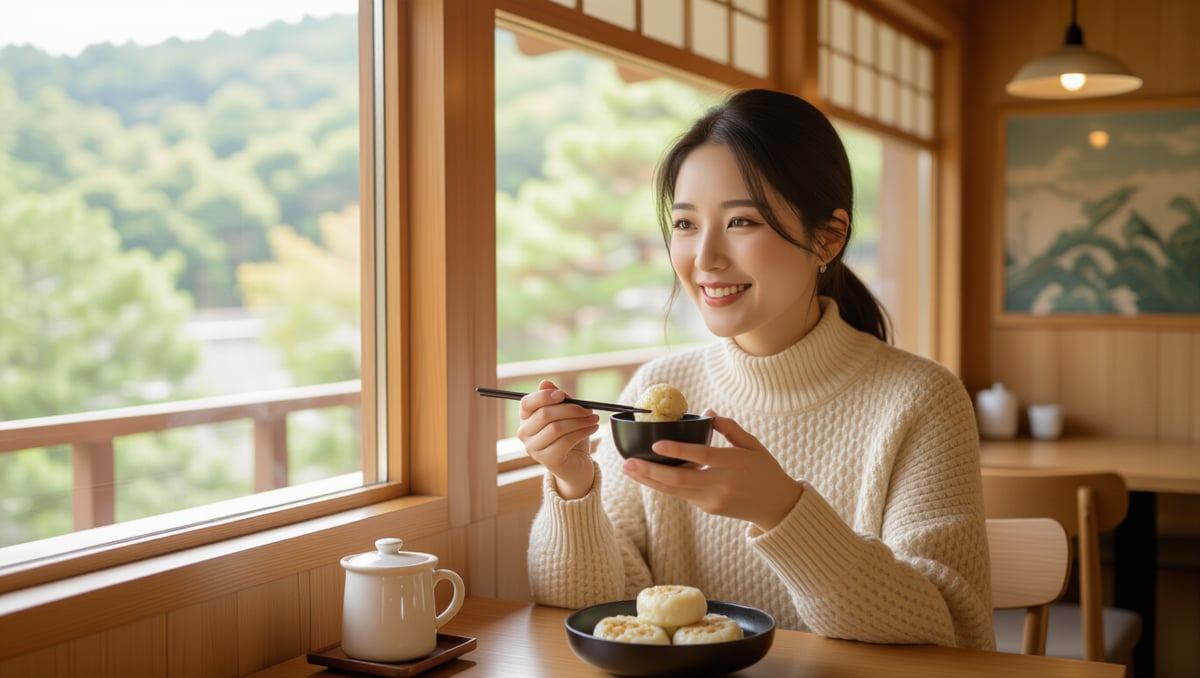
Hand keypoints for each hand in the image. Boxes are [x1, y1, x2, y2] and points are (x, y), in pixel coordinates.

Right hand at [517, 379, 598, 498]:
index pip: (527, 403)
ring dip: (579, 421)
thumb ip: (556, 399)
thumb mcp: (565, 414)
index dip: (544, 396)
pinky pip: (565, 441)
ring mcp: (534, 449)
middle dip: (570, 409)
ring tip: (594, 419)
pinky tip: (593, 428)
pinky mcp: (547, 460)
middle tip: (589, 409)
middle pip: (544, 414)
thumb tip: (545, 383)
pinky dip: (582, 432)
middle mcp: (524, 434)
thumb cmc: (569, 436)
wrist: (576, 465)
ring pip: (556, 428)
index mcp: (526, 418)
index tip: (563, 395)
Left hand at [620, 409, 802, 532]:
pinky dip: (662, 485)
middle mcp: (721, 484)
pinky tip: (646, 476)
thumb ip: (730, 428)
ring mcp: (713, 500)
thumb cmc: (765, 469)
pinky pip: (681, 495)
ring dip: (649, 481)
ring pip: (675, 491)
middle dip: (650, 472)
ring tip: (628, 470)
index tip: (656, 445)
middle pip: (680, 480)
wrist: (777, 507)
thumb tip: (708, 413)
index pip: (703, 456)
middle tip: (627, 463)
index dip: (679, 452)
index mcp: (735, 464)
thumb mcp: (753, 445)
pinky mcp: (708, 508)